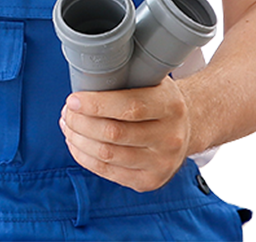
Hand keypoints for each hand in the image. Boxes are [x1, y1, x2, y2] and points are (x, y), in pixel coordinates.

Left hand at [59, 77, 190, 191]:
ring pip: (108, 155)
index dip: (96, 104)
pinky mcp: (149, 181)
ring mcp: (161, 163)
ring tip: (68, 126)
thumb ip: (125, 77)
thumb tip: (83, 75)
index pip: (129, 107)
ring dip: (79, 140)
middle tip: (68, 112)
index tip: (74, 99)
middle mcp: (169, 137)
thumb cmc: (158, 99)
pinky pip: (108, 172)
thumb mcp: (152, 79)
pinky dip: (85, 157)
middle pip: (114, 133)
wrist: (187, 127)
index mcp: (169, 105)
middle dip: (81, 122)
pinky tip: (76, 143)